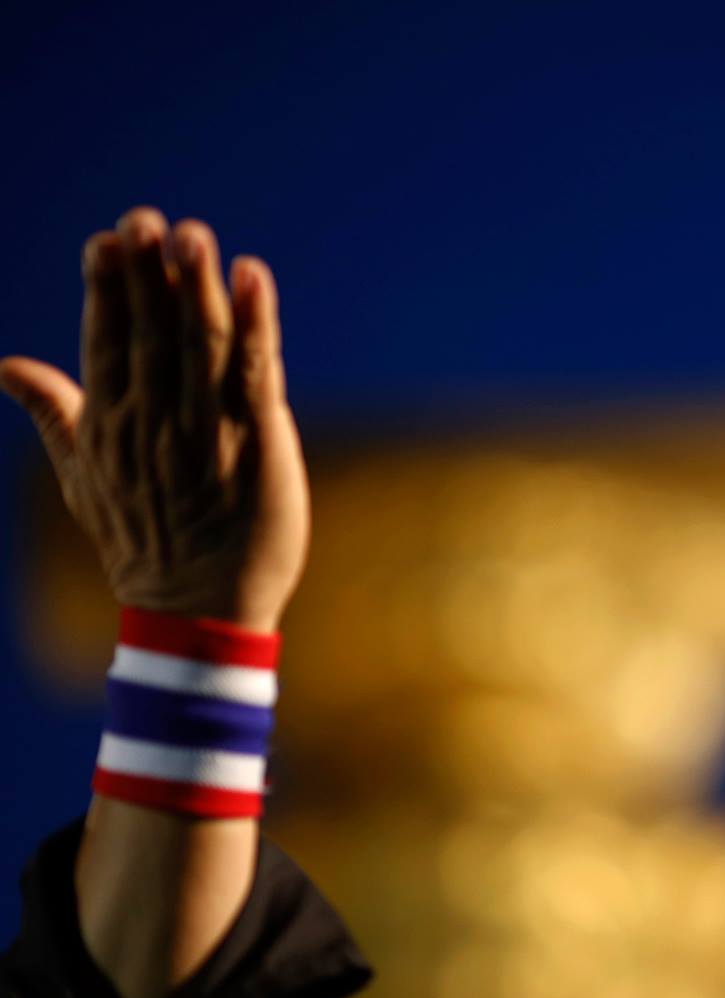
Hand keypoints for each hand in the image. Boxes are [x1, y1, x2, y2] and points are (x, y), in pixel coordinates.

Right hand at [0, 206, 307, 631]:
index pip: (107, 343)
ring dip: (198, 288)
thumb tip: (6, 365)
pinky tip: (255, 277)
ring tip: (193, 234)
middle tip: (147, 219)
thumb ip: (53, 412)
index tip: (107, 238)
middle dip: (148, 275)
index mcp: (112, 425)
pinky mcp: (259, 441)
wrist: (198, 610)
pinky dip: (257, 324)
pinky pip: (255, 372)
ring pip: (200, 346)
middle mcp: (155, 421)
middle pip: (151, 334)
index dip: (107, 290)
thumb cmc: (144, 541)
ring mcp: (209, 431)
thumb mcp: (84, 478)